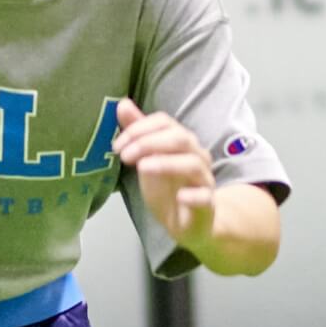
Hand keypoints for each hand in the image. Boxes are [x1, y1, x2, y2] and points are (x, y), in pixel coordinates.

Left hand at [114, 99, 215, 248]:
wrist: (189, 223)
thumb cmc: (168, 188)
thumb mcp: (147, 159)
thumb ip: (138, 132)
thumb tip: (122, 104)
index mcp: (181, 142)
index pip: (165, 122)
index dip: (140, 128)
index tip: (118, 144)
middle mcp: (196, 155)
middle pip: (180, 138)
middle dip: (149, 143)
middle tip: (124, 156)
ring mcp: (204, 179)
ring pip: (192, 163)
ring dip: (166, 163)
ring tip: (142, 168)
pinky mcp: (207, 204)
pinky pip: (205, 196)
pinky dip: (193, 195)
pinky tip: (180, 196)